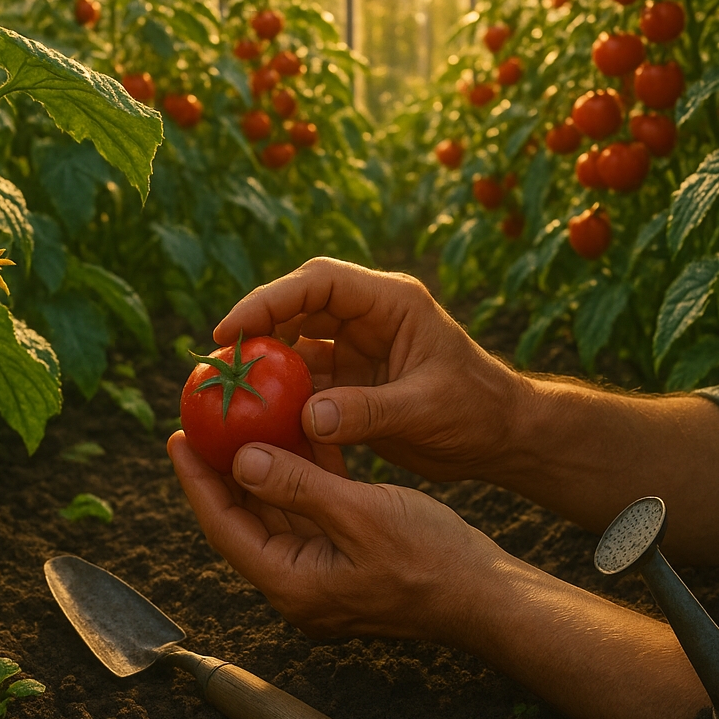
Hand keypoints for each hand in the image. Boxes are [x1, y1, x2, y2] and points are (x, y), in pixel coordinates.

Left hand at [167, 431, 506, 642]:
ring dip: (264, 468)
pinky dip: (303, 476)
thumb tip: (241, 460)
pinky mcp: (346, 559)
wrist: (485, 596)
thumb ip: (298, 486)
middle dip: (223, 471)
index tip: (178, 438)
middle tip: (203, 423)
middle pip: (244, 521)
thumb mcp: (360, 514)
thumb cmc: (431, 560)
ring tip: (243, 420)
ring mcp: (322, 574)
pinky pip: (312, 513)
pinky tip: (300, 434)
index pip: (225, 528)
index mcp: (292, 583)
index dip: (198, 482)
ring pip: (278, 513)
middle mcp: (298, 584)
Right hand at [214, 258, 524, 482]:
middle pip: (297, 306)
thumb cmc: (478, 411)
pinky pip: (306, 381)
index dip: (270, 298)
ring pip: (296, 344)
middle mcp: (369, 317)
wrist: (503, 437)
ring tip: (225, 390)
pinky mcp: (352, 381)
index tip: (231, 329)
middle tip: (214, 361)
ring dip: (264, 365)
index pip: (319, 282)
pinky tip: (255, 419)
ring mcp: (358, 347)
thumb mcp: (426, 408)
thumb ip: (367, 412)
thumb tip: (306, 417)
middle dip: (255, 328)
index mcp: (390, 302)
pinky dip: (281, 398)